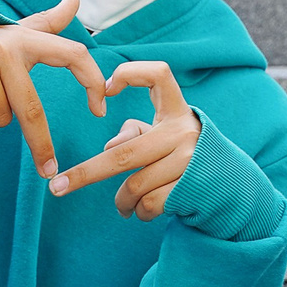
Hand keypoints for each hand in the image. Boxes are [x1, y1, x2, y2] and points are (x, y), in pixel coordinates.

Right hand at [0, 0, 105, 178]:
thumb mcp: (14, 32)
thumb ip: (47, 22)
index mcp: (25, 38)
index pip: (72, 54)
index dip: (91, 80)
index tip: (101, 108)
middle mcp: (4, 51)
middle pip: (31, 110)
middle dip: (41, 146)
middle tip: (50, 171)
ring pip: (3, 118)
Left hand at [46, 61, 198, 220]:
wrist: (228, 187)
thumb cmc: (181, 156)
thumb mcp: (163, 137)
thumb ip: (136, 133)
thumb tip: (110, 146)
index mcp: (176, 110)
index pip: (158, 74)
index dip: (130, 74)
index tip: (105, 89)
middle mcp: (184, 131)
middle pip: (124, 153)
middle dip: (86, 173)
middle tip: (58, 188)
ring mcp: (190, 160)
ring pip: (135, 186)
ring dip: (122, 201)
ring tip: (123, 206)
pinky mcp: (192, 187)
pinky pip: (149, 204)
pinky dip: (139, 212)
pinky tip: (141, 212)